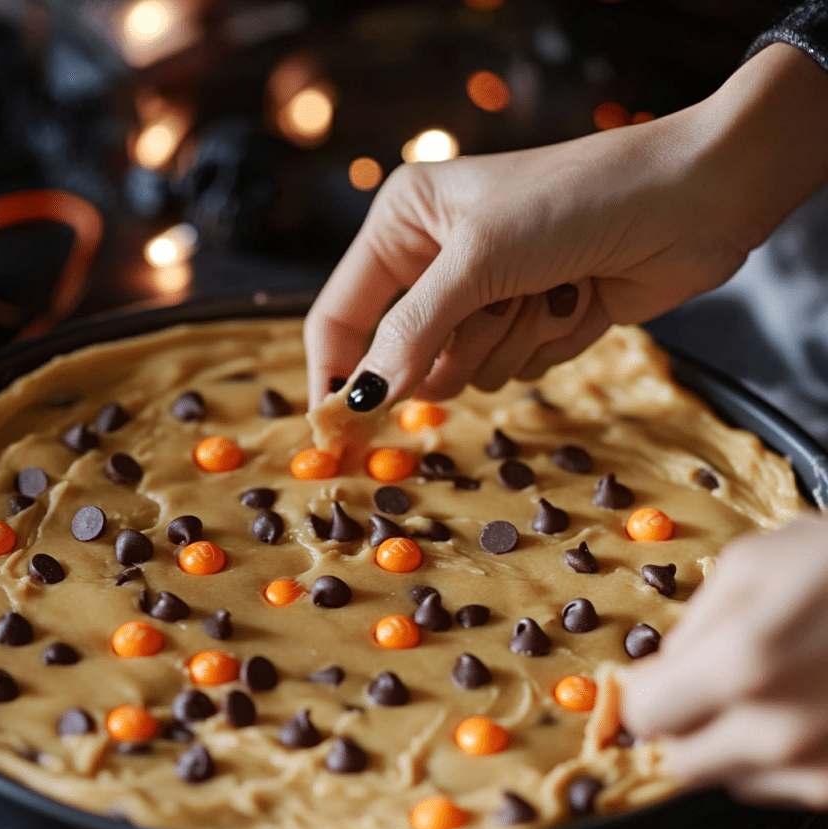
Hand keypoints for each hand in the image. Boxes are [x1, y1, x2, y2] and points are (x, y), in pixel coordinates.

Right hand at [304, 43, 827, 411]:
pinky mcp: (531, 321)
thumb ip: (410, 334)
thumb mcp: (477, 261)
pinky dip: (546, 341)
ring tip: (547, 288)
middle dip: (456, 345)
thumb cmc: (575, 201)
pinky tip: (577, 296)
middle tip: (492, 312)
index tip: (336, 430)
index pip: (342, 313)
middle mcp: (438, 261)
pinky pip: (513, 368)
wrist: (692, 199)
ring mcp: (487, 295)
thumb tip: (361, 398)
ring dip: (510, 341)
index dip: (335, 372)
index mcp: (404, 223)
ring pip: (464, 370)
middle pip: (406, 354)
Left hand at [622, 514, 827, 808]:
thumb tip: (657, 669)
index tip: (655, 680)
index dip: (645, 693)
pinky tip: (819, 707)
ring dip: (737, 743)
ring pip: (737, 779)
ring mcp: (824, 771)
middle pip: (684, 761)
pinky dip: (790, 757)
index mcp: (742, 668)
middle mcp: (781, 734)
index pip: (645, 715)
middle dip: (685, 725)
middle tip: (710, 688)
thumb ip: (693, 625)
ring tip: (780, 688)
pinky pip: (793, 787)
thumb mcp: (756, 563)